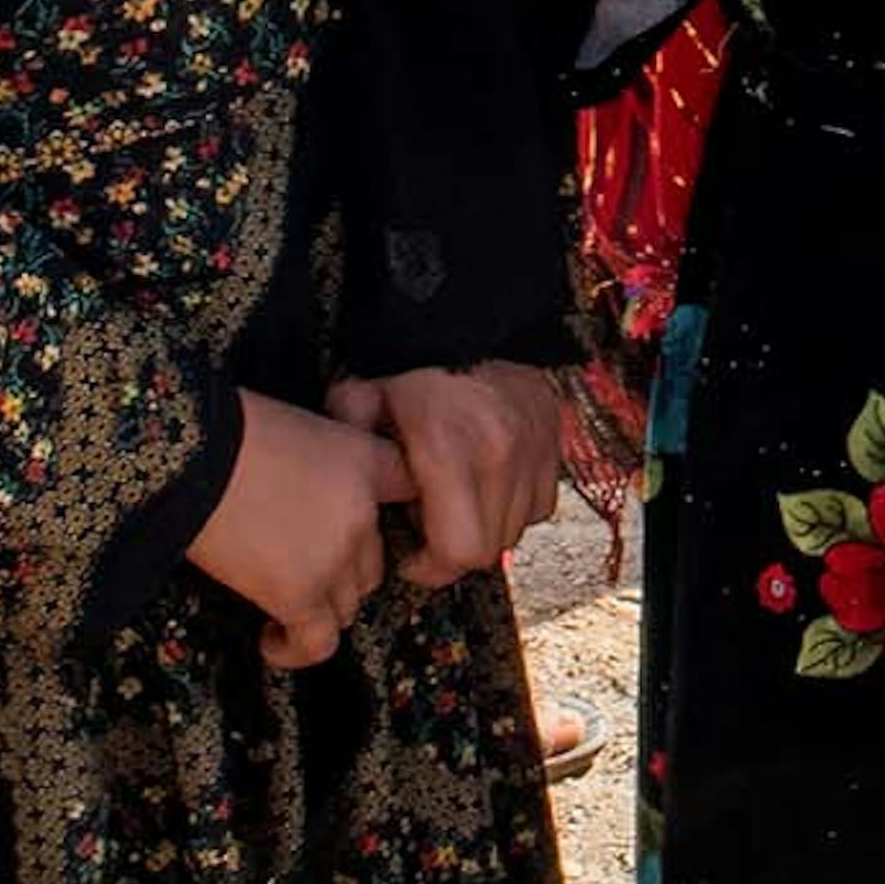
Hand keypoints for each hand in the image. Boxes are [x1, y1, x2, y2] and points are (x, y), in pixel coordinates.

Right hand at [188, 391, 400, 664]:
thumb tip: (307, 493)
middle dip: (341, 570)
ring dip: (318, 606)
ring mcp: (334, 559)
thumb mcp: (298, 425)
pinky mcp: (299, 595)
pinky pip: (317, 643)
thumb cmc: (232, 431)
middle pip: (371, 563)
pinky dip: (295, 649)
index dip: (382, 510)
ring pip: (348, 604)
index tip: (357, 524)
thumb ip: (322, 464)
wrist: (193, 454)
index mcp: (364, 461)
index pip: (406, 490)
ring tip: (281, 599)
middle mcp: (361, 515)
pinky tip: (272, 639)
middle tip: (297, 564)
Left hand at [329, 363, 554, 588]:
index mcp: (448, 449)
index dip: (431, 568)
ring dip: (485, 529)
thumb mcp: (364, 395)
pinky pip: (539, 505)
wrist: (473, 315)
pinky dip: (514, 507)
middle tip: (428, 530)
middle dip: (455, 552)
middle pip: (489, 550)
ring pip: (515, 531)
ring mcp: (534, 450)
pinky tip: (486, 486)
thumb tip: (330, 478)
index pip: (459, 551)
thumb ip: (346, 439)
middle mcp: (500, 454)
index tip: (410, 559)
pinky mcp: (554, 443)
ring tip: (455, 502)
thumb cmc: (414, 361)